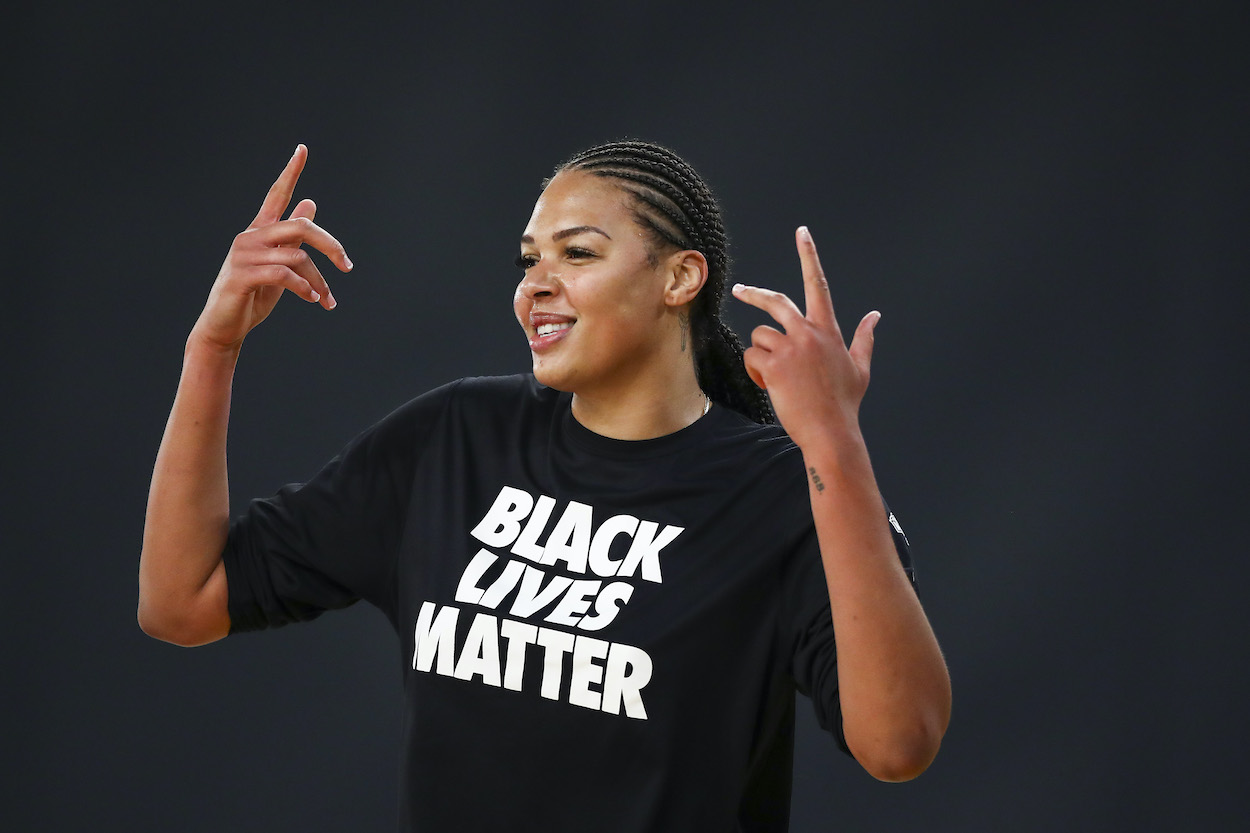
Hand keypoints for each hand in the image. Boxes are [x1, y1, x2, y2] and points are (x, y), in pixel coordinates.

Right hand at [192, 144, 352, 350]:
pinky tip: (312, 300)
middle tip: (348, 267)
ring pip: (297, 257)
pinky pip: (283, 274)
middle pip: (301, 227)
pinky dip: (303, 288)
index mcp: (260, 231)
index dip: (291, 172)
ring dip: (319, 281)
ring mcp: (244, 255)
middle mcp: (250, 236)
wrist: (225, 326)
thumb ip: (293, 238)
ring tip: (326, 299)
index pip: (277, 194)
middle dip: (331, 246)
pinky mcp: (241, 276)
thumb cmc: (253, 295)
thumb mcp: (280, 263)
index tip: (302, 149)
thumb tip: (310, 203)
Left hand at [731, 226, 878, 452]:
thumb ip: (864, 338)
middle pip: (775, 300)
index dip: (809, 255)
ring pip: (760, 336)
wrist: (831, 432)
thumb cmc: (844, 403)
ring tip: (777, 377)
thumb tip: (875, 316)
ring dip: (761, 355)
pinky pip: (751, 357)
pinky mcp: (773, 365)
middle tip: (740, 291)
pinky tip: (771, 386)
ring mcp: (790, 348)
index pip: (818, 283)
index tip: (801, 232)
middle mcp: (808, 332)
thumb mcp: (860, 368)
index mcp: (828, 329)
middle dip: (754, 293)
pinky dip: (756, 371)